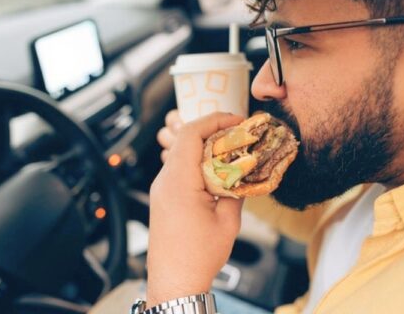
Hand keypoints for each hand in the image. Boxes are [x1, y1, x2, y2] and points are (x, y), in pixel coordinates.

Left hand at [146, 112, 244, 306]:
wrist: (174, 283)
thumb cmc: (199, 256)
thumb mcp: (228, 221)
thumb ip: (236, 189)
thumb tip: (243, 171)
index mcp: (179, 182)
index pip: (191, 133)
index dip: (215, 120)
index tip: (237, 120)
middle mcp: (164, 181)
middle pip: (185, 139)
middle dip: (213, 131)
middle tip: (239, 134)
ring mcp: (160, 189)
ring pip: (182, 153)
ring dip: (206, 147)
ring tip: (232, 151)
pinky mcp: (162, 198)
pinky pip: (179, 169)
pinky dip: (198, 163)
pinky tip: (217, 171)